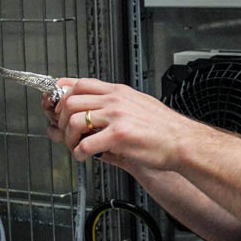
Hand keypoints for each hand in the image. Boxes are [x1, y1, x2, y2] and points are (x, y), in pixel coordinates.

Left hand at [45, 77, 197, 170]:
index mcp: (119, 92)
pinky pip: (86, 144)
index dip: (63, 95)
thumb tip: (96, 112)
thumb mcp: (139, 104)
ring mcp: (117, 117)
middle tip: (66, 132)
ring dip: (68, 137)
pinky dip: (79, 153)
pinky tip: (85, 157)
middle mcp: (116, 101)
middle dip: (62, 118)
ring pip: (75, 121)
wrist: (183, 142)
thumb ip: (116, 105)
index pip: (80, 83)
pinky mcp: (118, 136)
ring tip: (75, 146)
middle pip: (71, 100)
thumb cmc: (164, 129)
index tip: (58, 106)